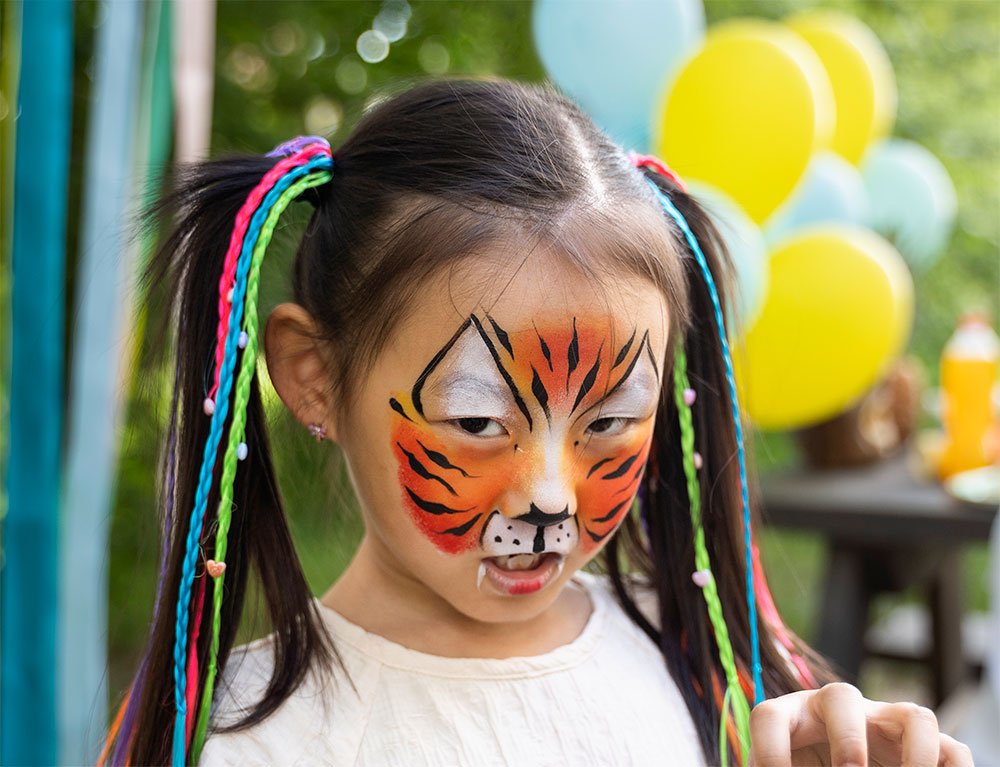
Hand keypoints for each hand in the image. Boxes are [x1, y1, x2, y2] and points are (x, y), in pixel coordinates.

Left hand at [747, 682, 974, 765]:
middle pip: (841, 695)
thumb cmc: (803, 763)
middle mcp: (837, 710)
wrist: (833, 760)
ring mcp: (885, 723)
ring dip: (915, 754)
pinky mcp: (923, 746)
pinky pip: (951, 748)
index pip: (769, 716)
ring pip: (913, 715)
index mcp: (792, 716)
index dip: (767, 751)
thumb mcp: (787, 766)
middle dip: (847, 739)